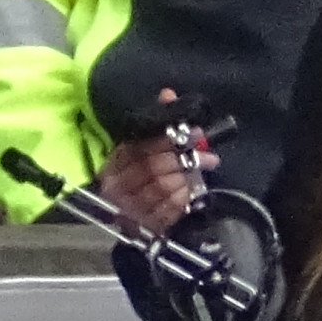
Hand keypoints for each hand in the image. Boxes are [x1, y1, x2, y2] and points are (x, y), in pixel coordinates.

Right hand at [93, 90, 208, 232]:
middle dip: (184, 158)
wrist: (134, 221)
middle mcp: (117, 186)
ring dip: (188, 177)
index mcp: (113, 163)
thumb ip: (157, 124)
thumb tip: (169, 94)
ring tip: (204, 167)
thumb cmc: (140, 177)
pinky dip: (185, 196)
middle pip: (152, 167)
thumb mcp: (144, 149)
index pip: (139, 148)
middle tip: (209, 155)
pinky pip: (169, 209)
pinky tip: (193, 188)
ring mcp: (130, 209)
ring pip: (162, 188)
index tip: (195, 134)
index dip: (168, 139)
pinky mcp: (145, 226)